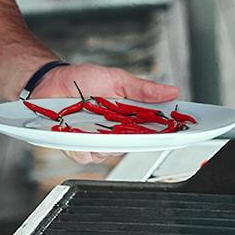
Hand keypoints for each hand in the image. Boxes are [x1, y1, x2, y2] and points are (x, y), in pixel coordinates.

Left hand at [32, 63, 180, 165]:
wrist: (51, 80)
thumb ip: (142, 90)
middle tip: (132, 125)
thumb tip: (172, 91)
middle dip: (136, 139)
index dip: (168, 134)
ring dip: (105, 140)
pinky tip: (78, 131)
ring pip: (109, 154)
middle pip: (133, 146)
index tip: (183, 132)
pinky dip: (83, 145)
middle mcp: (114, 133)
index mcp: (128, 118)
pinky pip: (85, 155)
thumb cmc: (83, 80)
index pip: (153, 131)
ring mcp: (95, 141)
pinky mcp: (75, 146)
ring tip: (96, 122)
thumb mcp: (117, 79)